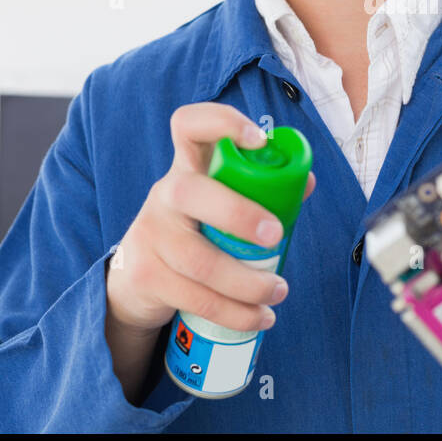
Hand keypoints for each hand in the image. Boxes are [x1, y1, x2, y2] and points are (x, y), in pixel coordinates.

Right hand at [107, 102, 315, 335]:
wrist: (135, 279)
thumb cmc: (195, 229)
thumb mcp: (220, 202)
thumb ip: (261, 189)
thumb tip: (305, 182)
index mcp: (188, 166)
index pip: (189, 125)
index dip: (222, 123)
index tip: (259, 139)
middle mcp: (165, 193)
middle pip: (191, 193)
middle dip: (239, 215)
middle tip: (277, 237)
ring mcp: (150, 235)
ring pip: (199, 260)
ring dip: (248, 282)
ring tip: (278, 292)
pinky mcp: (145, 275)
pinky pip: (195, 298)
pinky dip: (235, 313)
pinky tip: (258, 317)